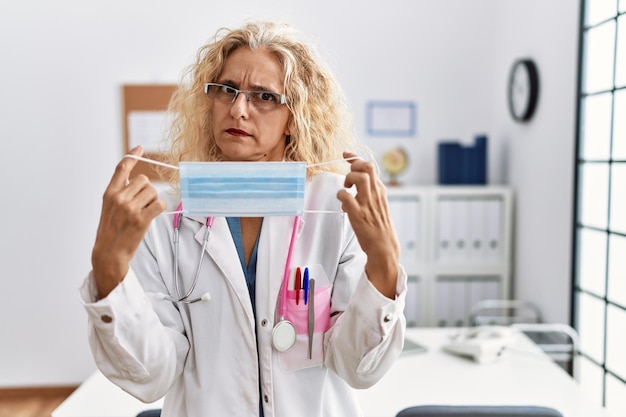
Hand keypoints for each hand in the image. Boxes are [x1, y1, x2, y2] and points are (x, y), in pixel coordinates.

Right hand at [91, 146, 165, 297]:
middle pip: (144, 180)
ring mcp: (130, 208)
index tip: (139, 147)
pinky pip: (159, 204)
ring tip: (144, 212)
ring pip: (153, 192)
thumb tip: (133, 179)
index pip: (121, 169)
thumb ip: (119, 192)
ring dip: (153, 201)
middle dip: (147, 190)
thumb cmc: (111, 230)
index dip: (132, 156)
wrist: (108, 252)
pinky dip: (159, 209)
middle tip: (141, 204)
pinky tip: (152, 215)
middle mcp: (119, 198)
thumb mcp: (108, 207)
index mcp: (109, 193)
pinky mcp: (141, 219)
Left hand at [336, 151, 399, 298]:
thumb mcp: (380, 207)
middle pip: (367, 167)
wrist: (384, 247)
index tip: (346, 155)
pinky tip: (343, 204)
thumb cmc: (380, 228)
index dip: (356, 158)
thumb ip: (370, 195)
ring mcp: (367, 204)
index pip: (371, 167)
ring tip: (346, 190)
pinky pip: (345, 196)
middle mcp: (376, 195)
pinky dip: (341, 196)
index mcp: (381, 192)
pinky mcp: (358, 214)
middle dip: (354, 166)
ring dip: (348, 180)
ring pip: (359, 178)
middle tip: (348, 178)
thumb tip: (355, 188)